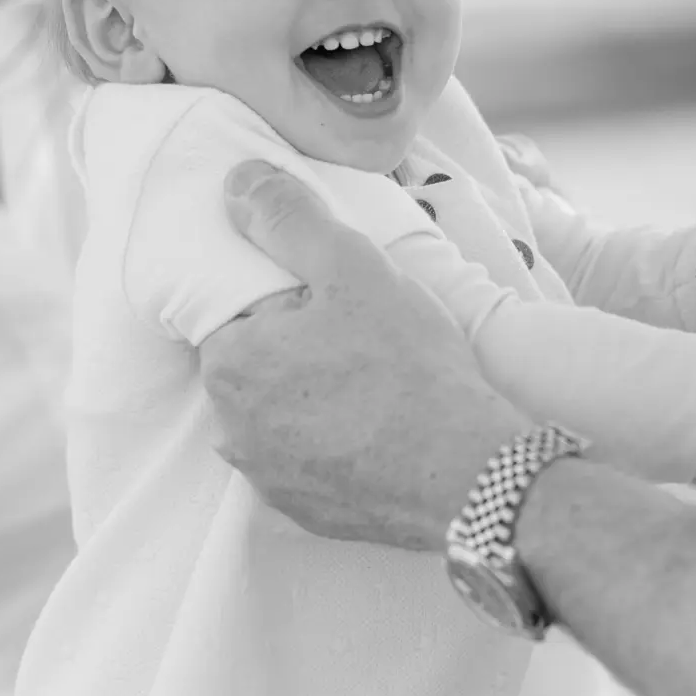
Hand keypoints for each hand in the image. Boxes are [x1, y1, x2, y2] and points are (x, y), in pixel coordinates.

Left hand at [198, 159, 521, 550]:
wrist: (465, 471)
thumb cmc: (406, 364)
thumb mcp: (350, 267)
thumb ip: (288, 220)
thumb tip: (237, 184)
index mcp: (230, 365)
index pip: (233, 311)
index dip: (283, 294)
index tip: (330, 293)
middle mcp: (232, 430)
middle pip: (255, 361)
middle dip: (295, 341)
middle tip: (359, 329)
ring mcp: (268, 478)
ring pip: (279, 410)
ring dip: (312, 390)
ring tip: (374, 374)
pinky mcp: (305, 510)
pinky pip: (307, 457)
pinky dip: (333, 437)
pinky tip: (378, 421)